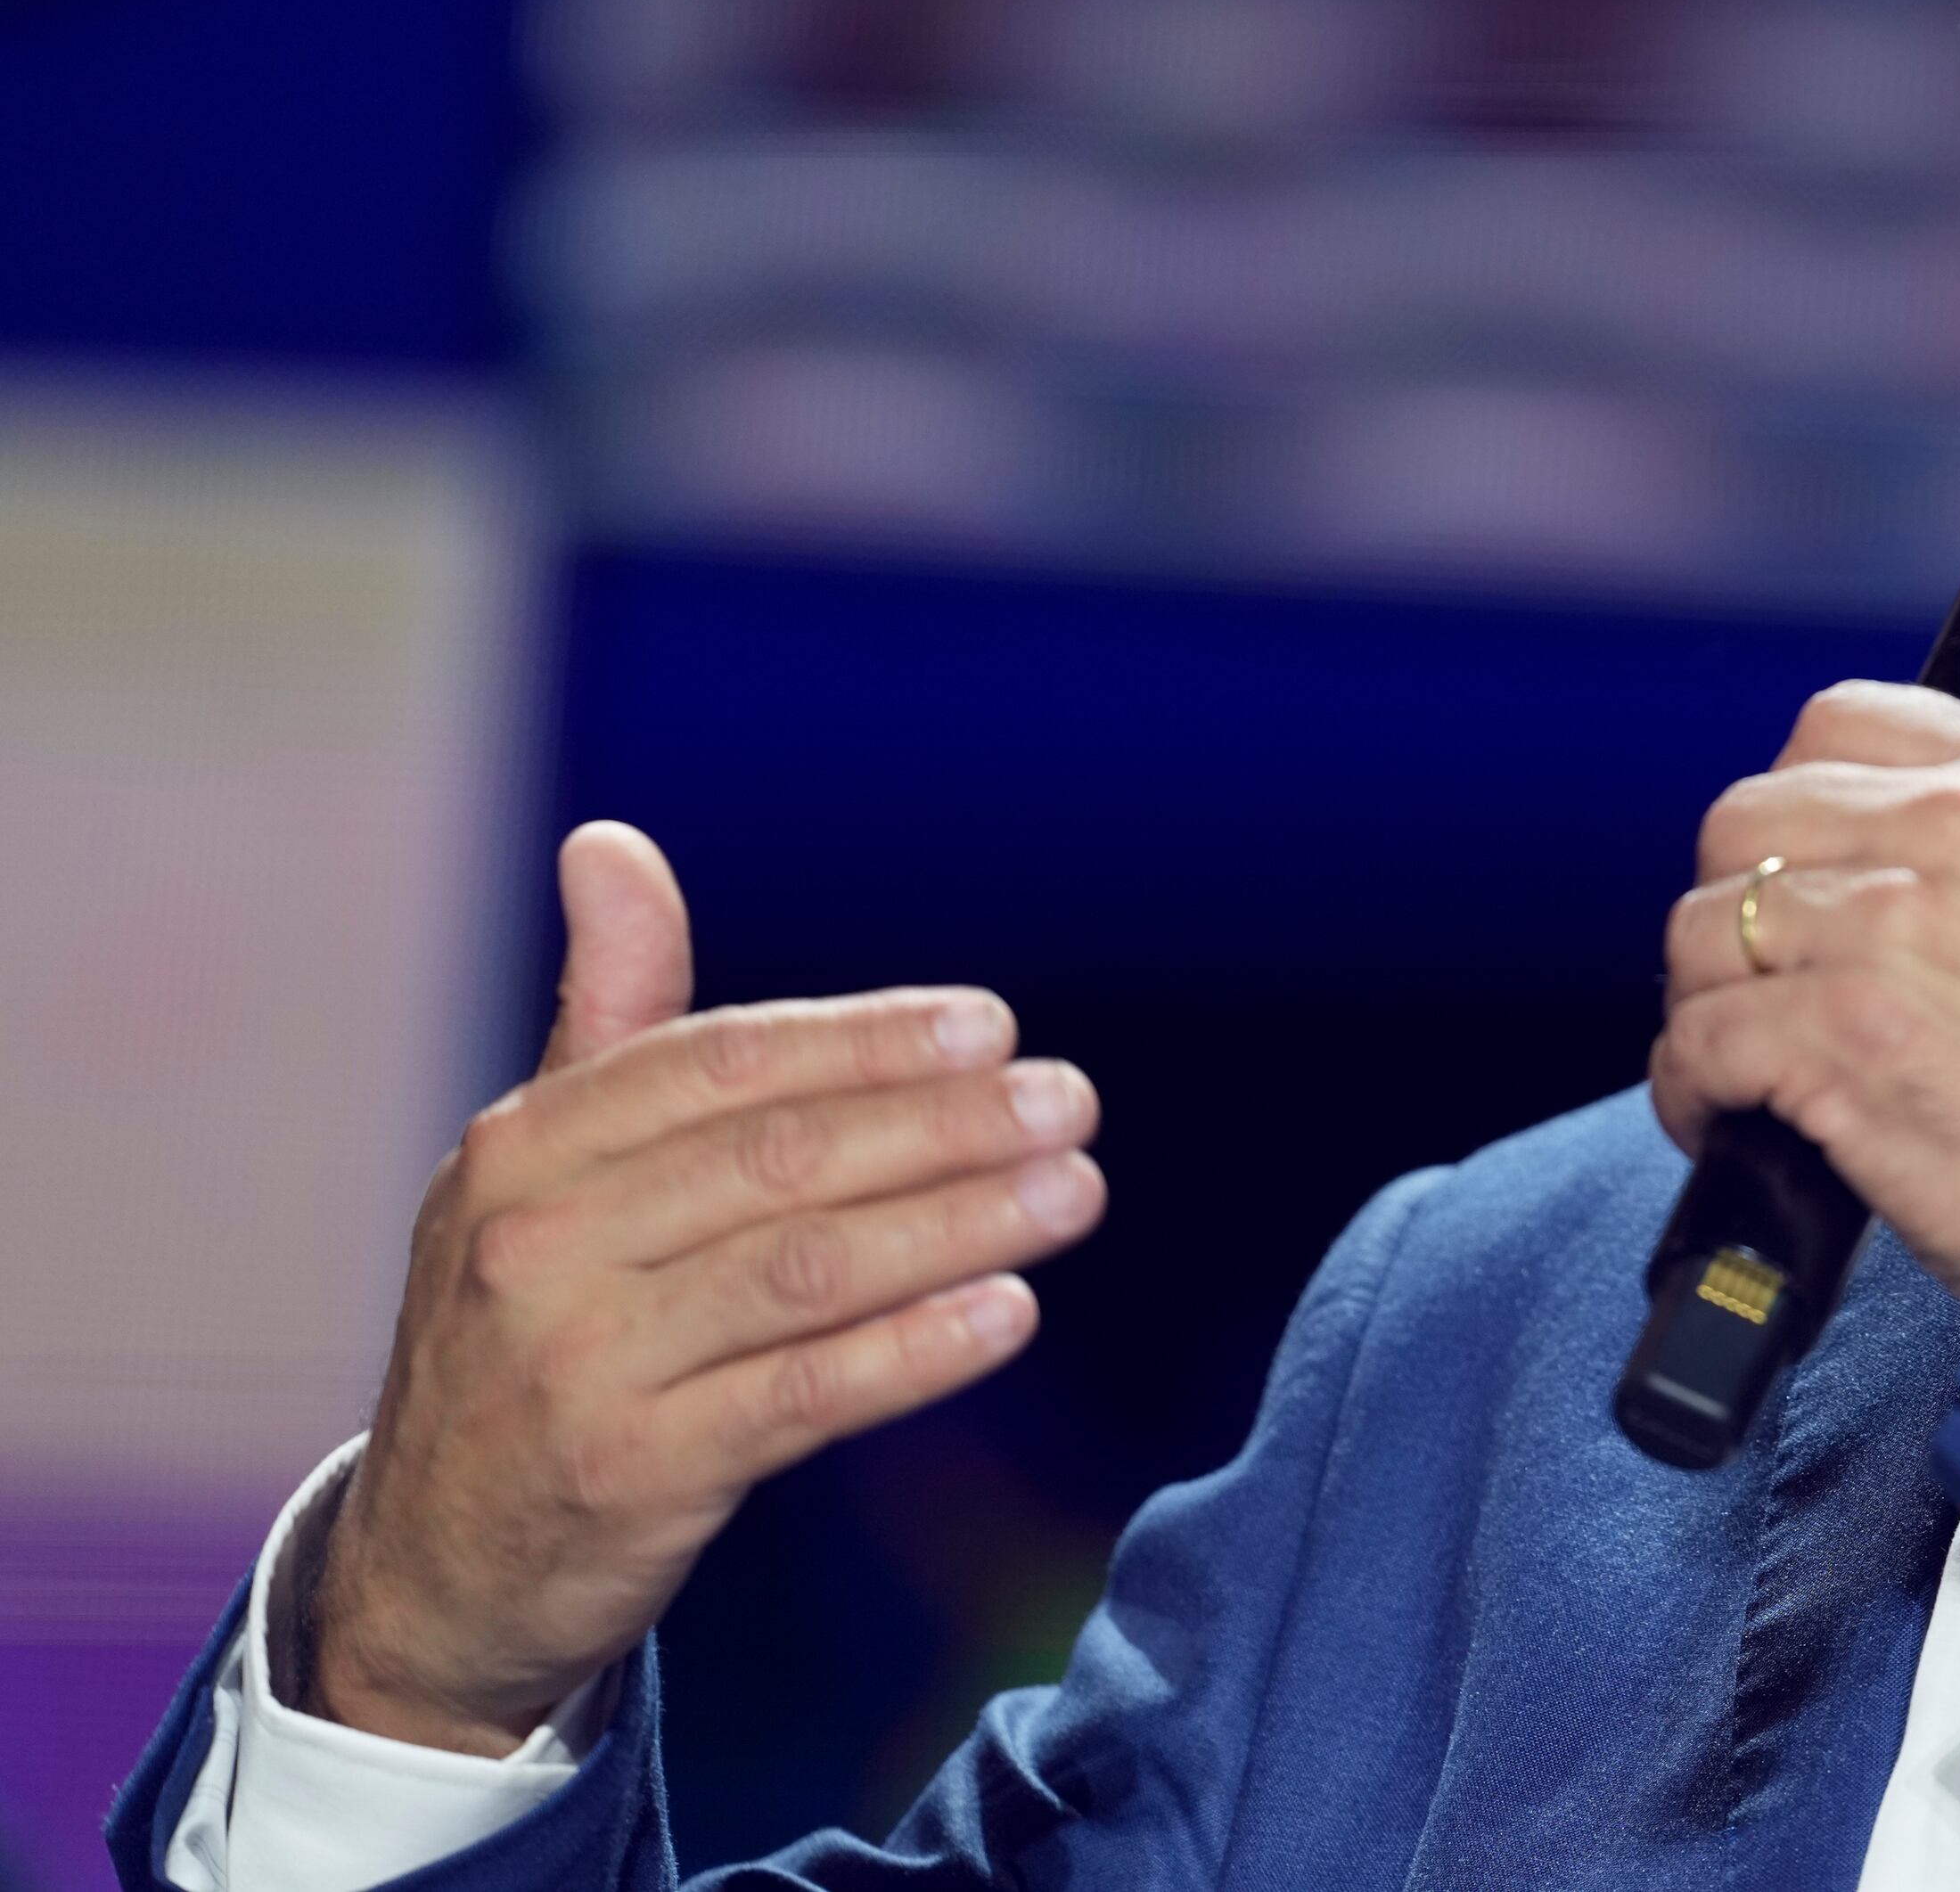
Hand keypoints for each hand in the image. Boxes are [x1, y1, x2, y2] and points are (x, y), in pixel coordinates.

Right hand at [306, 822, 1106, 1753]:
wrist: (432, 1567)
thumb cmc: (532, 1332)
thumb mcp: (542, 1174)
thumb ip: (608, 1015)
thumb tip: (609, 843)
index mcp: (522, 1148)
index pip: (721, 1067)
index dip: (865, 1042)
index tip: (991, 1027)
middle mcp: (535, 1245)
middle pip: (778, 1161)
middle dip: (943, 1123)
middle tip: (1070, 1101)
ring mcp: (576, 1364)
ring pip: (806, 1269)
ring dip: (960, 1221)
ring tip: (1075, 1189)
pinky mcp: (630, 1475)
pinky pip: (803, 1395)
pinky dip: (917, 1349)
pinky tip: (1013, 1309)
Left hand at [1654, 686, 1959, 1321]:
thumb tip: (1869, 859)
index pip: (1833, 726)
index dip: (1795, 813)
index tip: (1803, 881)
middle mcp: (1953, 828)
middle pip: (1742, 819)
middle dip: (1735, 911)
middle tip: (1767, 988)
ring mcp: (1891, 927)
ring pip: (1701, 930)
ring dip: (1705, 1008)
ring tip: (1746, 1072)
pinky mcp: (1843, 1034)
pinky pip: (1695, 1039)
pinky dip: (1692, 1093)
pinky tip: (1732, 1125)